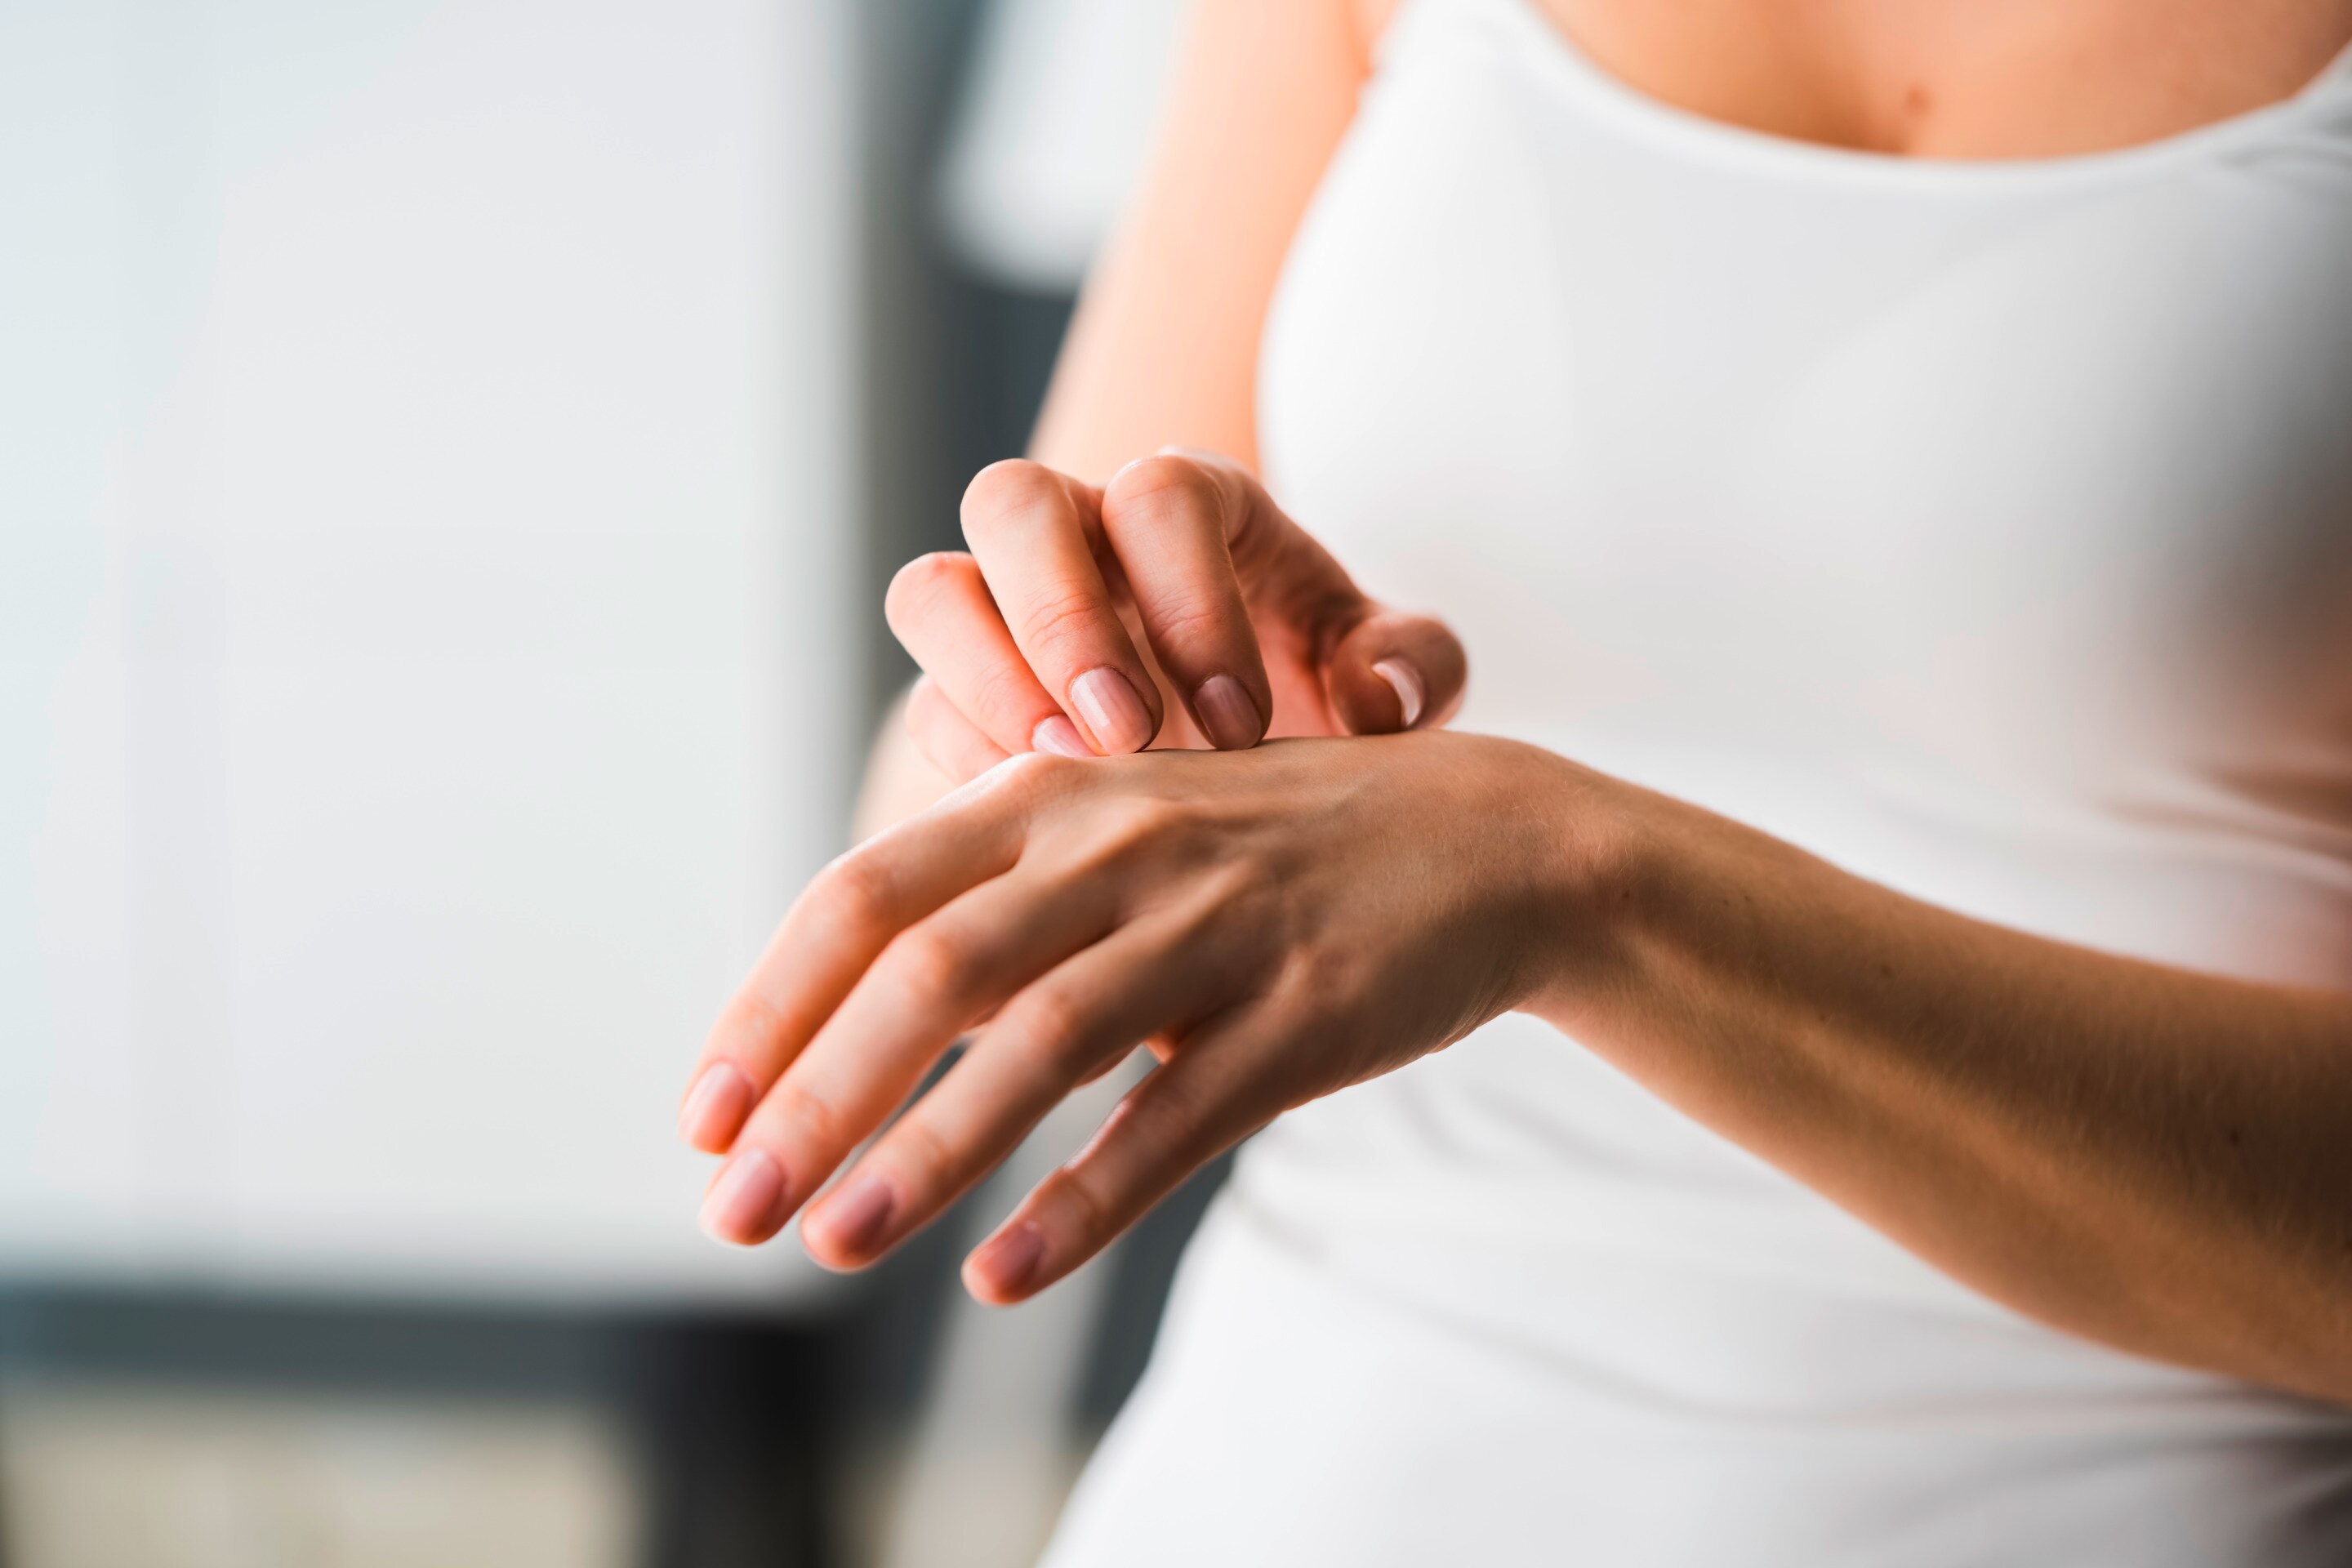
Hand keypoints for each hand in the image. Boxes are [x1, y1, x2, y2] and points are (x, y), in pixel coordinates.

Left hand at [675, 733, 1595, 1300]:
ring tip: (834, 1245)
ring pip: (1042, 1040)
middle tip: (733, 1211)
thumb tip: (837, 1026)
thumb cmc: (1266, 848)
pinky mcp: (1301, 1011)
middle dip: (816, 1096)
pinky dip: (1084, 1197)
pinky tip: (1005, 1272)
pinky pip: (1175, 1116)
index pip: (865, 895)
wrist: (1482, 836)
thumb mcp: (1117, 831)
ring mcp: (1214, 927)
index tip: (705, 1116)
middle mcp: (1118, 848)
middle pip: (930, 970)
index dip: (772, 1006)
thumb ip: (990, 901)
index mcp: (1051, 802)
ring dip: (926, 1152)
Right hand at [887, 450, 1467, 783]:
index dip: (1189, 598)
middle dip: (1060, 619)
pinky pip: (928, 709)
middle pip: (1011, 502)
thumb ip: (1416, 664)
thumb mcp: (1395, 670)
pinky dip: (972, 767)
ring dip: (988, 685)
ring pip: (933, 593)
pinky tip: (1046, 835)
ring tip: (1067, 782)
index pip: (1160, 494)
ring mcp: (1003, 609)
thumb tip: (1382, 695)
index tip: (1242, 720)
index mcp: (1190, 503)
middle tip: (1125, 736)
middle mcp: (1080, 531)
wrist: (1264, 754)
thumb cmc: (1327, 685)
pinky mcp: (962, 697)